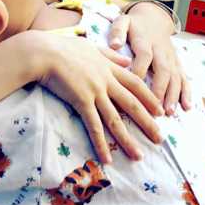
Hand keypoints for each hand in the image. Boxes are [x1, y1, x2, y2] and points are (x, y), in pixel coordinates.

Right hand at [28, 31, 163, 162]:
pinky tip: (108, 158)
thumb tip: (127, 59)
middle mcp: (105, 80)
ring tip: (139, 156)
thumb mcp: (91, 46)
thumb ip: (110, 54)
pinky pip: (93, 126)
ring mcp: (94, 92)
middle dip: (147, 122)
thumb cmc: (62, 47)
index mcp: (108, 67)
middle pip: (132, 104)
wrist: (44, 52)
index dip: (149, 98)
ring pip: (115, 119)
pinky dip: (101, 143)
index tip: (160, 111)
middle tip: (160, 139)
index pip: (135, 84)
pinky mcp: (81, 101)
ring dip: (128, 140)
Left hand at [108, 3, 191, 113]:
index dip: (140, 70)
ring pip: (175, 76)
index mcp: (145, 41)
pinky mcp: (177, 64)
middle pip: (163, 69)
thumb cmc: (134, 25)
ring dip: (173, 94)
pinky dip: (187, 92)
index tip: (134, 86)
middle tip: (155, 107)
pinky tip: (186, 106)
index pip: (144, 56)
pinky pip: (184, 78)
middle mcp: (161, 50)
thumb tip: (114, 45)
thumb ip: (118, 32)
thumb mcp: (123, 22)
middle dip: (160, 88)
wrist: (154, 18)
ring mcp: (171, 58)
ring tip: (169, 111)